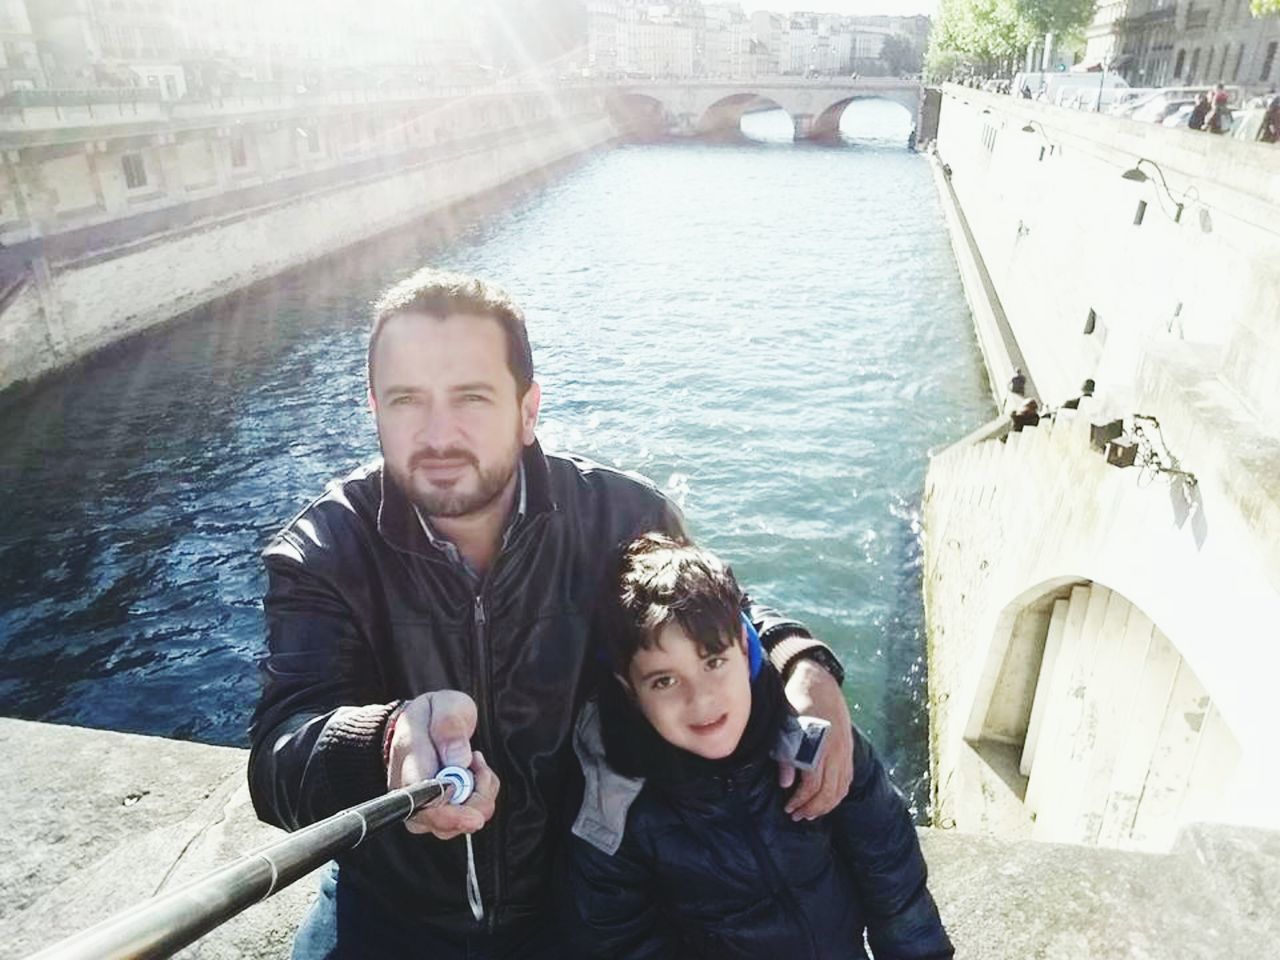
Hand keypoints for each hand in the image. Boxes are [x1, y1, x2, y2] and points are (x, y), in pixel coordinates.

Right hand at [385, 690, 500, 838]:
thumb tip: (457, 761)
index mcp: (407, 764)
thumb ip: (449, 728)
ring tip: (474, 759)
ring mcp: (424, 806)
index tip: (475, 818)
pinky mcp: (439, 810)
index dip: (449, 816)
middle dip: (477, 800)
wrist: (424, 723)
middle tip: (477, 760)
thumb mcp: (444, 706)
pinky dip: (482, 794)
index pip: (421, 804)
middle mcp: (410, 794)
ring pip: (459, 823)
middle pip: (444, 823)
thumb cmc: (433, 714)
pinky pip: (468, 815)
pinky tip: (475, 770)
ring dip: (481, 794)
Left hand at [779, 660, 853, 819]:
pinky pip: (847, 779)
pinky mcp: (848, 749)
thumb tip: (785, 783)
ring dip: (826, 805)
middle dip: (812, 808)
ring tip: (810, 812)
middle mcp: (835, 752)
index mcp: (818, 746)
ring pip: (840, 789)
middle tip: (797, 815)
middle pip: (828, 792)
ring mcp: (844, 751)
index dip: (800, 801)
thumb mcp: (785, 727)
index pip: (812, 785)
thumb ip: (785, 756)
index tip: (788, 808)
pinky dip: (838, 794)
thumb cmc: (796, 704)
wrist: (819, 683)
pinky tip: (827, 799)